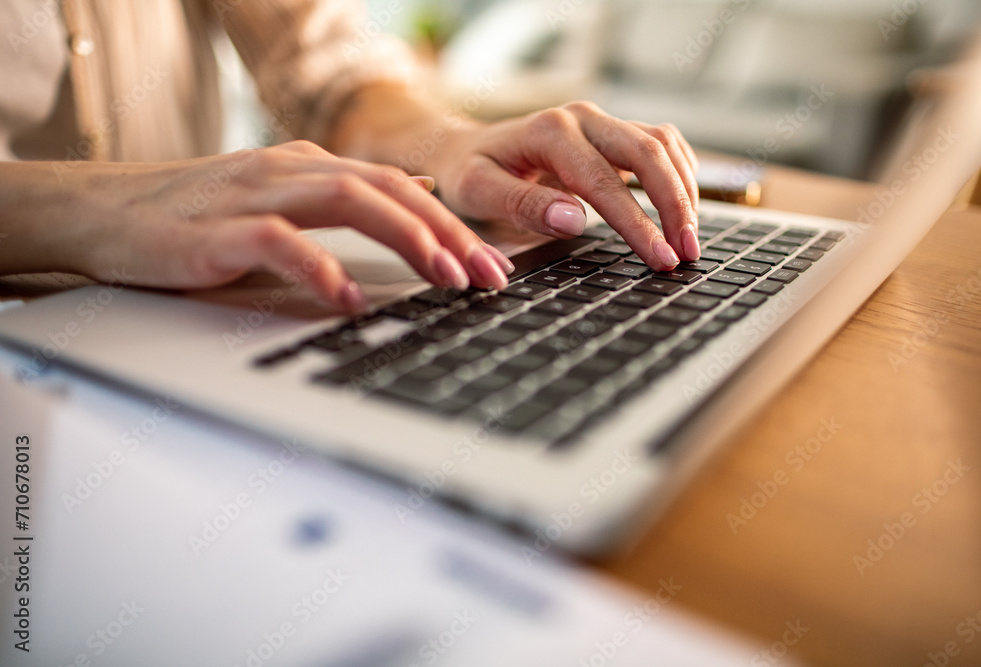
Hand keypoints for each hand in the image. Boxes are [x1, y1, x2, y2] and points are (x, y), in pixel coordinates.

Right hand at [0, 142, 512, 313]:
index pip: (399, 186)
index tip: (492, 264)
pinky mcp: (219, 229)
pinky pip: (280, 242)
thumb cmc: (197, 217)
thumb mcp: (285, 197)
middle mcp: (290, 170)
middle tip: (488, 276)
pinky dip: (320, 268)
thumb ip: (350, 197)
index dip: (452, 223)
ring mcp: (255, 194)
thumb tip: (421, 195)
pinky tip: (348, 298)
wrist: (105, 213)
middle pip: (387, 188)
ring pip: (347, 199)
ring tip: (444, 277)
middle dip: (447, 232)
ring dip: (405, 237)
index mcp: (309, 166)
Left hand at [425, 101, 700, 269]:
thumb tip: (574, 221)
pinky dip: (680, 174)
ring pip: (663, 145)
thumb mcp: (477, 192)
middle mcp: (582, 118)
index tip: (660, 258)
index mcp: (550, 132)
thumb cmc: (469, 174)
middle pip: (648, 153)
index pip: (605, 181)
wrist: (465, 149)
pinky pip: (661, 144)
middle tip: (687, 253)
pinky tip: (684, 208)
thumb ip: (523, 205)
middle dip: (675, 206)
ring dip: (684, 190)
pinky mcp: (613, 133)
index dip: (638, 223)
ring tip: (689, 240)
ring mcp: (601, 122)